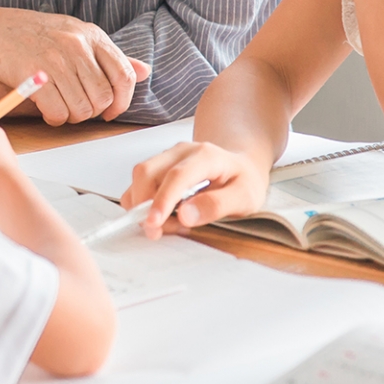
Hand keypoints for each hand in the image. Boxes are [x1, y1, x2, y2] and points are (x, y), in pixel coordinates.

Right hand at [0, 7, 150, 124]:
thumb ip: (108, 56)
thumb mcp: (75, 36)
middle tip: (76, 109)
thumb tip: (145, 71)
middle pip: (103, 97)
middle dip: (92, 112)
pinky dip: (54, 119)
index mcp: (92, 35)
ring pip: (82, 109)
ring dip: (72, 117)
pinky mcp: (34, 75)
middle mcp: (77, 45)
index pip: (124, 75)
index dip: (121, 101)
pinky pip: (58, 113)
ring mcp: (56, 59)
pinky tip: (46, 110)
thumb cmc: (33, 35)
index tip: (109, 111)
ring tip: (60, 108)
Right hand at [120, 140, 270, 236]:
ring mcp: (167, 156)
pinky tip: (165, 216)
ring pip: (139, 178)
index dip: (162, 200)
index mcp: (206, 156)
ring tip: (171, 224)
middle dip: (145, 206)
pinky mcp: (158, 166)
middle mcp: (181, 151)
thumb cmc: (243, 182)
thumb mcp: (244, 197)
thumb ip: (217, 205)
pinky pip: (138, 184)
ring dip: (143, 206)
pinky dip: (142, 204)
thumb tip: (185, 215)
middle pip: (147, 172)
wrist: (240, 168)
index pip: (176, 176)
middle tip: (160, 232)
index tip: (153, 224)